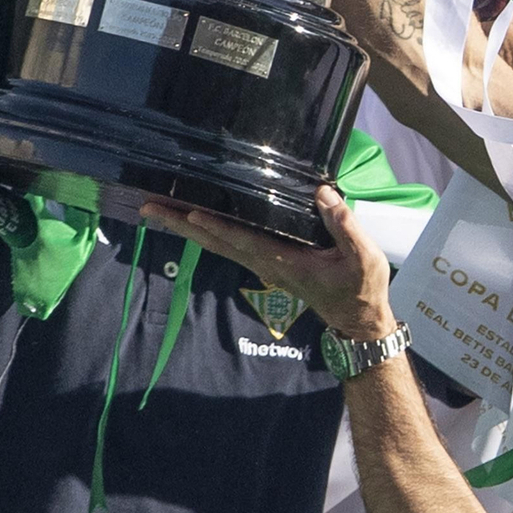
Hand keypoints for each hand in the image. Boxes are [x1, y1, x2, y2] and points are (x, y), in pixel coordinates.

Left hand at [140, 184, 396, 340]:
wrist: (357, 319)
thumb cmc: (362, 288)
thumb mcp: (364, 259)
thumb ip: (344, 226)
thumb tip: (322, 193)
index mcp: (285, 261)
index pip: (243, 240)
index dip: (217, 226)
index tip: (189, 213)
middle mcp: (266, 263)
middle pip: (217, 242)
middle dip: (182, 224)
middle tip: (149, 207)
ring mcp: (264, 265)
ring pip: (219, 244)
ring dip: (188, 228)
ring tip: (160, 210)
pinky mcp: (268, 262)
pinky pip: (231, 244)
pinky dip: (208, 232)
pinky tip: (196, 221)